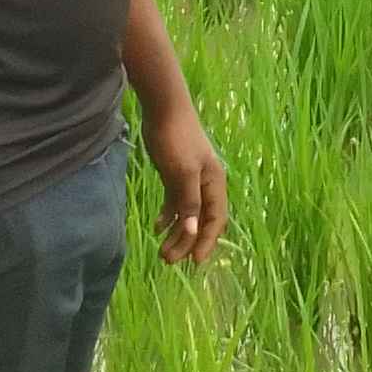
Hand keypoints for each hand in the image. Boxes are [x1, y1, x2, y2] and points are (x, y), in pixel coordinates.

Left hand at [142, 106, 228, 265]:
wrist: (164, 109)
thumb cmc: (176, 139)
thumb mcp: (183, 172)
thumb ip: (189, 201)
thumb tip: (195, 230)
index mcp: (213, 183)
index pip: (215, 220)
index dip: (207, 241)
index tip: (195, 262)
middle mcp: (205, 184)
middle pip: (200, 221)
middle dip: (187, 242)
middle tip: (168, 260)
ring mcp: (191, 180)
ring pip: (187, 214)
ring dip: (177, 233)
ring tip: (161, 251)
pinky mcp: (176, 175)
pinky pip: (176, 202)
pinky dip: (168, 216)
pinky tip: (156, 226)